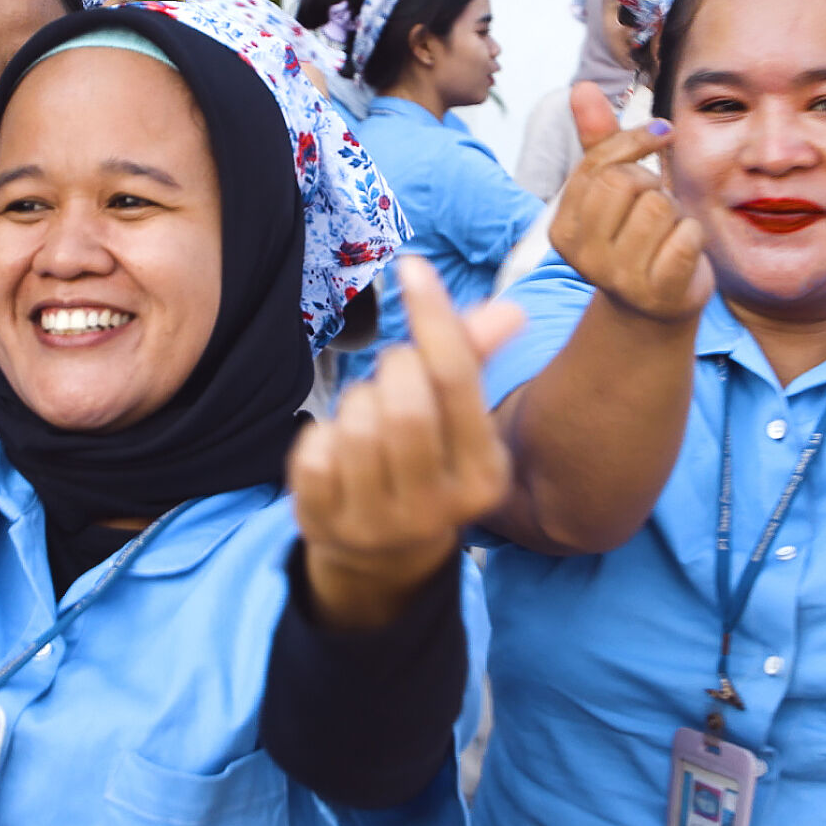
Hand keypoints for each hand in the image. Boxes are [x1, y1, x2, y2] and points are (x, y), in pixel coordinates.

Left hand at [291, 258, 524, 628]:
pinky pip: (313, 450)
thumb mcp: (460, 425)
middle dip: (393, 369)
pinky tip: (336, 452)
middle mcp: (438, 509)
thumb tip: (512, 309)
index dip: (433, 317)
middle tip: (394, 376)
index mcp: (484, 477)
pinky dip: (319, 435)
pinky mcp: (324, 525)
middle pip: (405, 402)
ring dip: (356, 403)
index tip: (412, 267)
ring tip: (367, 419)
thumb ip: (475, 362)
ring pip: (355, 423)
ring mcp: (378, 523)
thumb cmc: (429, 465)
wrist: (384, 558)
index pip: (457, 381)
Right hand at [548, 82, 709, 323]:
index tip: (659, 135)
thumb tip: (581, 87)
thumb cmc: (635, 238)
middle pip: (627, 184)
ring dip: (675, 212)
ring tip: (667, 231)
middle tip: (656, 205)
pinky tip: (683, 250)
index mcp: (563, 229)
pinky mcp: (659, 292)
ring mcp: (619, 278)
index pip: (600, 165)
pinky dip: (694, 235)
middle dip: (652, 184)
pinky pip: (687, 236)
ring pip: (659, 207)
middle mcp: (583, 257)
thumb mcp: (612, 190)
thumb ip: (598, 141)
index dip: (635, 142)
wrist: (655, 309)